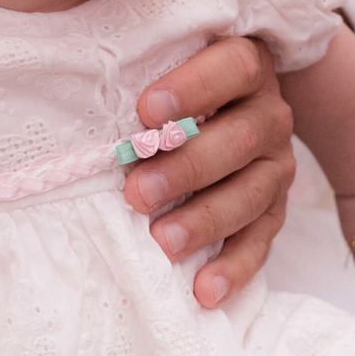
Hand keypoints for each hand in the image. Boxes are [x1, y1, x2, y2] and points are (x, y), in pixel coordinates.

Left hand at [124, 37, 294, 307]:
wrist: (224, 113)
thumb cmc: (168, 91)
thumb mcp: (160, 66)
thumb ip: (139, 64)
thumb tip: (78, 81)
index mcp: (246, 66)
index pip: (234, 68)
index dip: (194, 87)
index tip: (145, 110)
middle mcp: (269, 115)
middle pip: (242, 138)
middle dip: (188, 168)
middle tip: (137, 194)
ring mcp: (276, 164)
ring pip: (253, 193)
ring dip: (207, 220)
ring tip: (164, 243)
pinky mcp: (274, 209)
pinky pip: (261, 240)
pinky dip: (235, 267)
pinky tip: (205, 290)